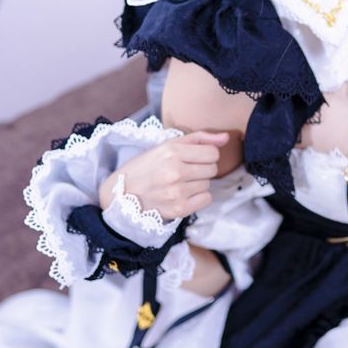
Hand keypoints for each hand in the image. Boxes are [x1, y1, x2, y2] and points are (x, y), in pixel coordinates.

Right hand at [99, 130, 229, 220]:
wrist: (121, 194)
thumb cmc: (145, 167)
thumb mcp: (167, 146)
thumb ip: (199, 139)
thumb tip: (226, 138)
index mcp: (172, 151)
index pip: (212, 152)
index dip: (205, 155)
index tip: (193, 159)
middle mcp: (175, 171)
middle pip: (212, 168)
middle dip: (202, 169)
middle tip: (185, 172)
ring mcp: (177, 192)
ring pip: (208, 184)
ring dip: (198, 184)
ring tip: (179, 183)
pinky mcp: (179, 209)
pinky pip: (206, 199)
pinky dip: (198, 198)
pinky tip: (183, 195)